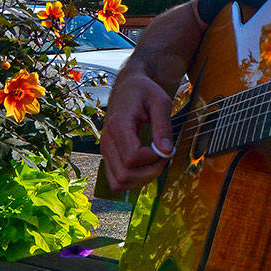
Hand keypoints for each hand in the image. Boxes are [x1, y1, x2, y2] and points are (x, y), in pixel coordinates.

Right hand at [99, 73, 174, 191]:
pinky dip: (134, 180)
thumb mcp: (160, 101)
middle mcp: (106, 141)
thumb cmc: (145, 92)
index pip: (133, 158)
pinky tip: (147, 165)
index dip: (153, 158)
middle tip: (164, 155)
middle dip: (150, 172)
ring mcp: (104, 151)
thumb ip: (163, 126)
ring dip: (143, 179)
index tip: (166, 146)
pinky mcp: (107, 157)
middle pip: (125, 176)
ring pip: (119, 183)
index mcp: (118, 125)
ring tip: (156, 161)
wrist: (128, 87)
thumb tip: (166, 151)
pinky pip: (117, 181)